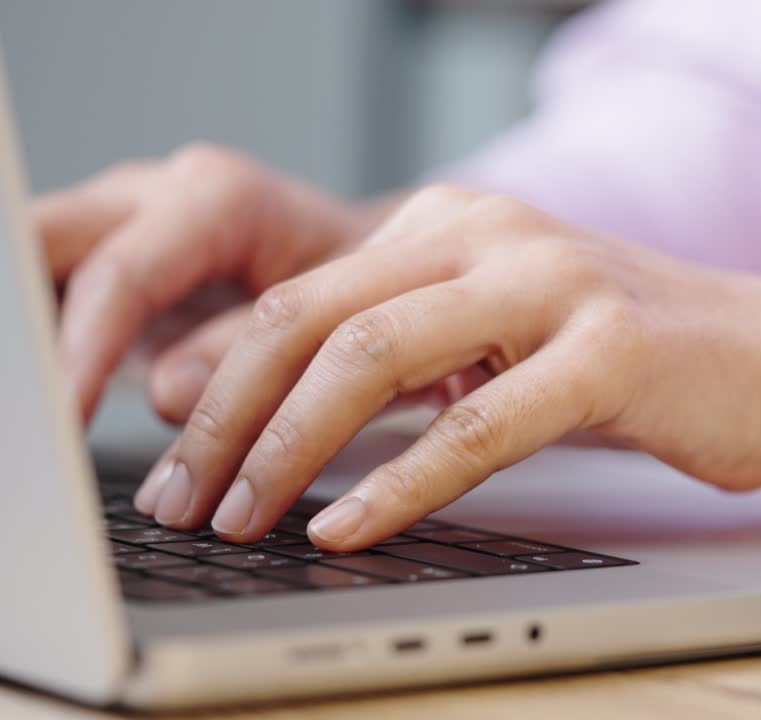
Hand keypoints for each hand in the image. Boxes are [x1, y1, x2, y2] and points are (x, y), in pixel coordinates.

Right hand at [35, 143, 379, 422]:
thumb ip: (250, 350)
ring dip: (31, 332)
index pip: (121, 272)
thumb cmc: (367, 286)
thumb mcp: (333, 314)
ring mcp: (125, 227)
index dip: (82, 349)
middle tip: (21, 401)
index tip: (63, 416)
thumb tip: (166, 392)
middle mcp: (156, 198)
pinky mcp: (111, 267)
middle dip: (24, 318)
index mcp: (216, 198)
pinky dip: (45, 343)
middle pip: (46, 242)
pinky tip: (40, 397)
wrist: (382, 267)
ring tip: (28, 403)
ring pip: (40, 262)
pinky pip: (54, 292)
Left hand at [141, 185, 760, 548]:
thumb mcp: (495, 342)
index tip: (168, 449)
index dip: (217, 374)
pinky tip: (345, 527)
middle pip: (312, 318)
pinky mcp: (608, 351)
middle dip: (227, 417)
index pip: (299, 291)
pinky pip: (474, 427)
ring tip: (244, 517)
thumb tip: (273, 414)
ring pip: (373, 357)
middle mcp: (491, 232)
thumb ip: (400, 359)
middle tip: (180, 496)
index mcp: (453, 222)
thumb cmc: (632, 363)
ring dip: (288, 448)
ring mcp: (551, 284)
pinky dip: (395, 486)